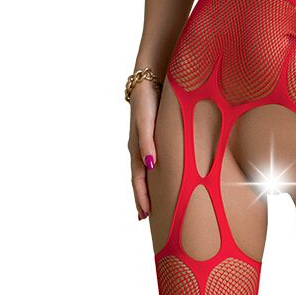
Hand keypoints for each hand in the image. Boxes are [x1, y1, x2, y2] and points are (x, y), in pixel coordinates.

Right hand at [128, 79, 160, 220]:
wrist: (149, 77)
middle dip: (142, 197)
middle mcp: (139, 148)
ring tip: (151, 202)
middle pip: (139, 179)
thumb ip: (147, 142)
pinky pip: (151, 159)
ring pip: (145, 171)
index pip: (138, 179)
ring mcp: (145, 142)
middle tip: (145, 216)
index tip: (144, 215)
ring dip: (147, 187)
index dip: (141, 197)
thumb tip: (151, 165)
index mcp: (136, 148)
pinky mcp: (152, 135)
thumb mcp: (146, 121)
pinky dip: (154, 173)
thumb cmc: (147, 99)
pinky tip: (159, 175)